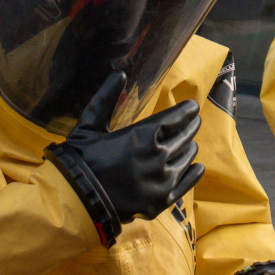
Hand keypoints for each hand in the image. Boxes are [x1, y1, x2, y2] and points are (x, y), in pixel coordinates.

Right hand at [44, 72, 205, 247]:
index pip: (174, 118)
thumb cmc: (81, 160)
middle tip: (194, 122)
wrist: (77, 201)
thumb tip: (119, 74)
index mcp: (142, 135)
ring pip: (186, 159)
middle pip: (183, 137)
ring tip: (190, 143)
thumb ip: (106, 98)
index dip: (186, 111)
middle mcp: (157, 156)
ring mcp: (161, 180)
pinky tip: (197, 167)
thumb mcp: (89, 125)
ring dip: (190, 148)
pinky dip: (193, 174)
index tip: (192, 107)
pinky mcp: (161, 201)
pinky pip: (185, 184)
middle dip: (190, 127)